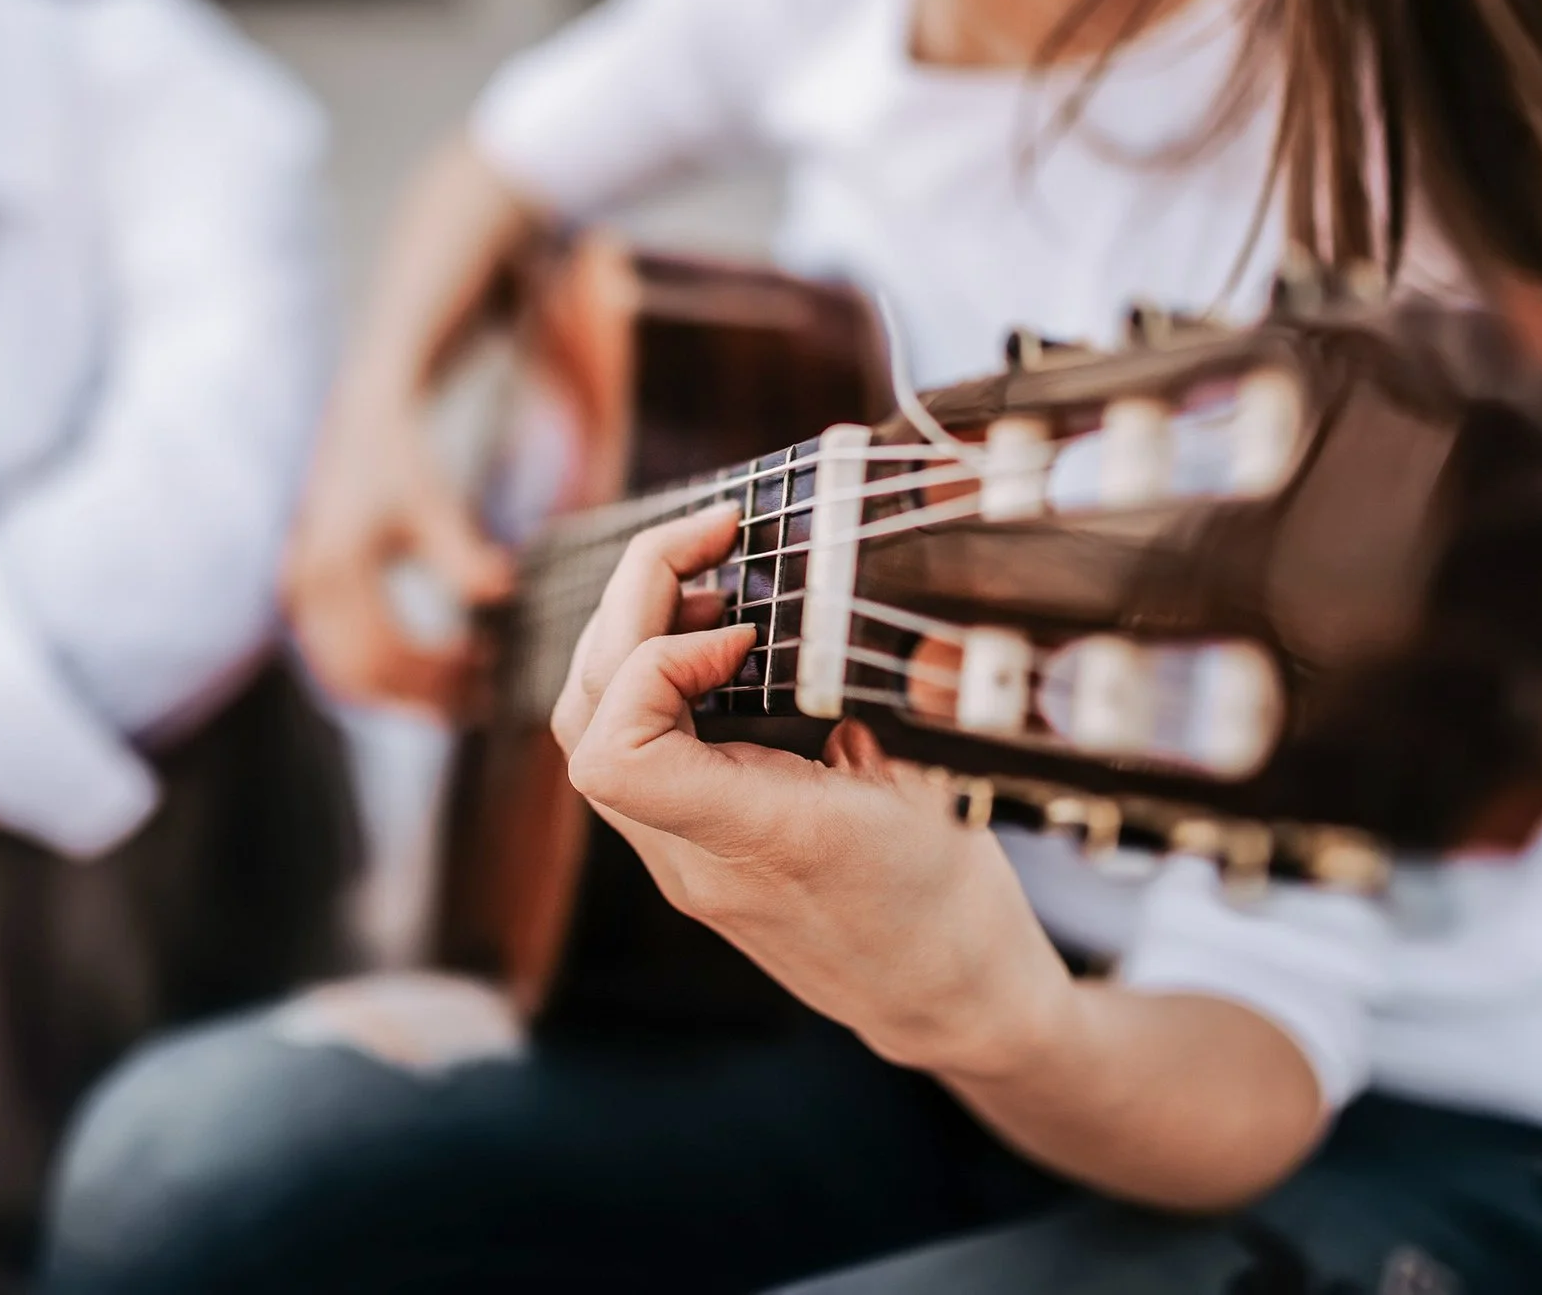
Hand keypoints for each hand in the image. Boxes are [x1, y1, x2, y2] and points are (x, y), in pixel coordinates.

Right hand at [284, 391, 512, 714]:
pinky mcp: (306, 599)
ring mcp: (299, 596)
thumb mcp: (432, 502)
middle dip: (422, 697)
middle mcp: (306, 588)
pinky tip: (430, 676)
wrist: (359, 421)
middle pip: (362, 677)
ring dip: (401, 695)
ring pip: (345, 678)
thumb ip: (461, 553)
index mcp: (336, 567)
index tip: (493, 670)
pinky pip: (338, 661)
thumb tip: (501, 595)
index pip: (387, 651)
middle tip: (482, 700)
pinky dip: (382, 679)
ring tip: (461, 696)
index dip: (440, 674)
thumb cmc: (401, 459)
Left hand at [551, 506, 1073, 1076]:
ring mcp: (676, 860)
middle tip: (713, 537)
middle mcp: (691, 858)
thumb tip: (883, 582)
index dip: (654, 664)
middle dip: (635, 602)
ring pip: (588, 731)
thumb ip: (899, 690)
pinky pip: (625, 750)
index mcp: (757, 843)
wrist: (943, 1005)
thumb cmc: (954, 902)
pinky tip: (714, 646)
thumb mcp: (942, 788)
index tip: (745, 630)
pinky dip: (645, 678)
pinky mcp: (683, 850)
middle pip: (588, 717)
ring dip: (630, 636)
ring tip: (710, 584)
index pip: (613, 759)